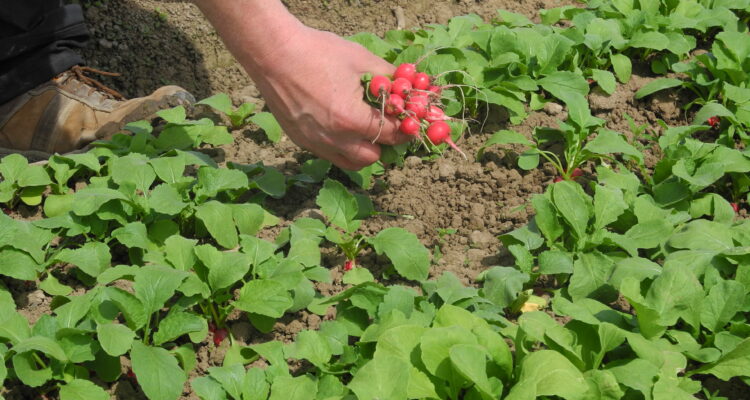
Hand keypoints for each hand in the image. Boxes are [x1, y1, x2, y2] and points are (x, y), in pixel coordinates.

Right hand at [248, 26, 410, 169]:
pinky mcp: (301, 141)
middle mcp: (333, 139)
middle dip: (385, 143)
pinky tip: (342, 126)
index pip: (391, 135)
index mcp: (351, 120)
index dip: (405, 128)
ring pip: (351, 163)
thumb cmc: (316, 53)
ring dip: (363, 150)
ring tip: (364, 129)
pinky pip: (330, 154)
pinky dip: (342, 147)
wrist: (272, 54)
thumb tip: (407, 86)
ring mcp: (315, 143)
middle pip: (372, 157)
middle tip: (386, 124)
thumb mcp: (360, 59)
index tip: (410, 121)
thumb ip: (388, 76)